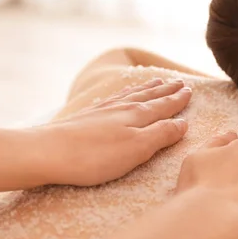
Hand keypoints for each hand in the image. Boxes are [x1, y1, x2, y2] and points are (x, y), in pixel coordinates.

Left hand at [35, 78, 191, 185]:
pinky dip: (122, 94)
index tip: (189, 90)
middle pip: (148, 97)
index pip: (163, 106)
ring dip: (146, 89)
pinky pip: (111, 99)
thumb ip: (161, 134)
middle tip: (178, 82)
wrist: (48, 152)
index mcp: (137, 116)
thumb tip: (182, 123)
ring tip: (155, 82)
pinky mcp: (86, 117)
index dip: (177, 100)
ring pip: (130, 95)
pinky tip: (119, 95)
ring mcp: (102, 111)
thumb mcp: (137, 149)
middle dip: (165, 91)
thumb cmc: (95, 156)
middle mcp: (121, 108)